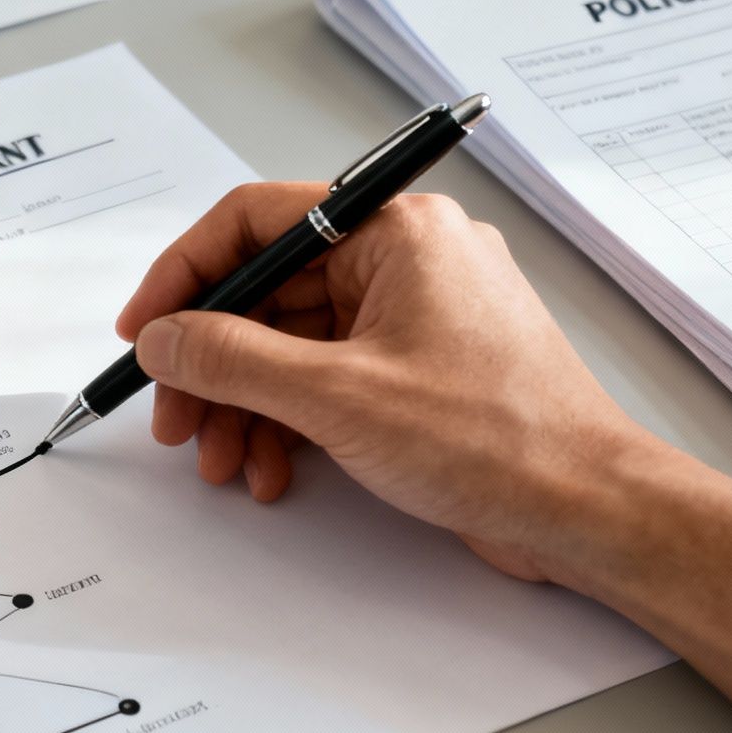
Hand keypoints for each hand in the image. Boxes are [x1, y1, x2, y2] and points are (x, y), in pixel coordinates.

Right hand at [115, 182, 663, 581]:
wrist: (589, 510)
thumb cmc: (499, 440)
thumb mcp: (337, 397)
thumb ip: (232, 360)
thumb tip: (163, 340)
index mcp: (396, 230)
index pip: (255, 222)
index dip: (184, 277)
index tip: (143, 333)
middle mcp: (406, 258)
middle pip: (268, 293)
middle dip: (212, 364)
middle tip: (175, 421)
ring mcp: (415, 315)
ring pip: (291, 344)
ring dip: (245, 404)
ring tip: (222, 462)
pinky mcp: (419, 370)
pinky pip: (327, 378)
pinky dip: (289, 422)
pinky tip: (272, 469)